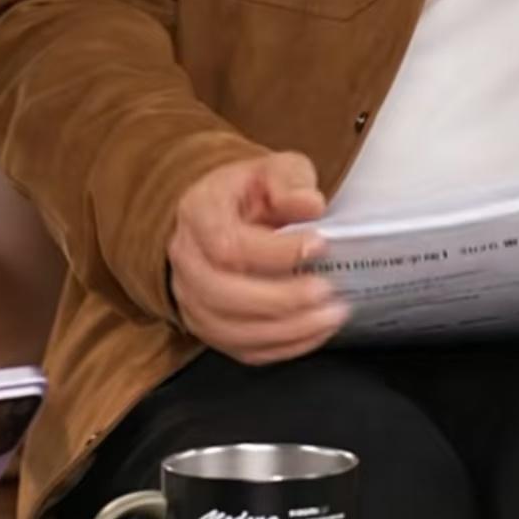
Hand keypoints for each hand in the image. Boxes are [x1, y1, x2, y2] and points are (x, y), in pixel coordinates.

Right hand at [167, 151, 349, 364]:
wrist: (223, 213)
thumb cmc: (251, 191)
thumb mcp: (273, 169)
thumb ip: (290, 181)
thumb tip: (310, 205)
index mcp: (199, 215)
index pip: (227, 244)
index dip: (274, 252)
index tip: (319, 245)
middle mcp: (188, 262)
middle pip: (223, 294)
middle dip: (281, 299)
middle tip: (326, 290)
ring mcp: (193, 300)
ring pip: (231, 330)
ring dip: (286, 329)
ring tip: (331, 315)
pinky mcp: (211, 327)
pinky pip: (242, 349)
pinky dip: (282, 347)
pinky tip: (316, 331)